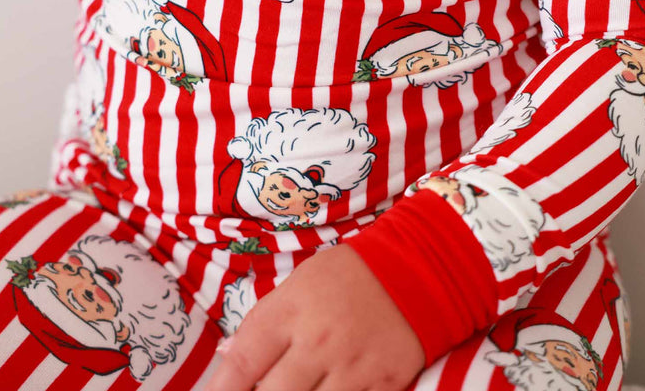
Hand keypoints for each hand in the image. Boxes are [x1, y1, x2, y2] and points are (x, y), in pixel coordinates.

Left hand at [205, 244, 424, 390]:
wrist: (417, 267)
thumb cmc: (348, 275)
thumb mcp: (299, 283)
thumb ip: (263, 322)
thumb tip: (228, 354)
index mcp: (290, 310)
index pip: (242, 365)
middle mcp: (317, 341)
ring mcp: (352, 368)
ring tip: (295, 388)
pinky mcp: (384, 386)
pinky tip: (327, 390)